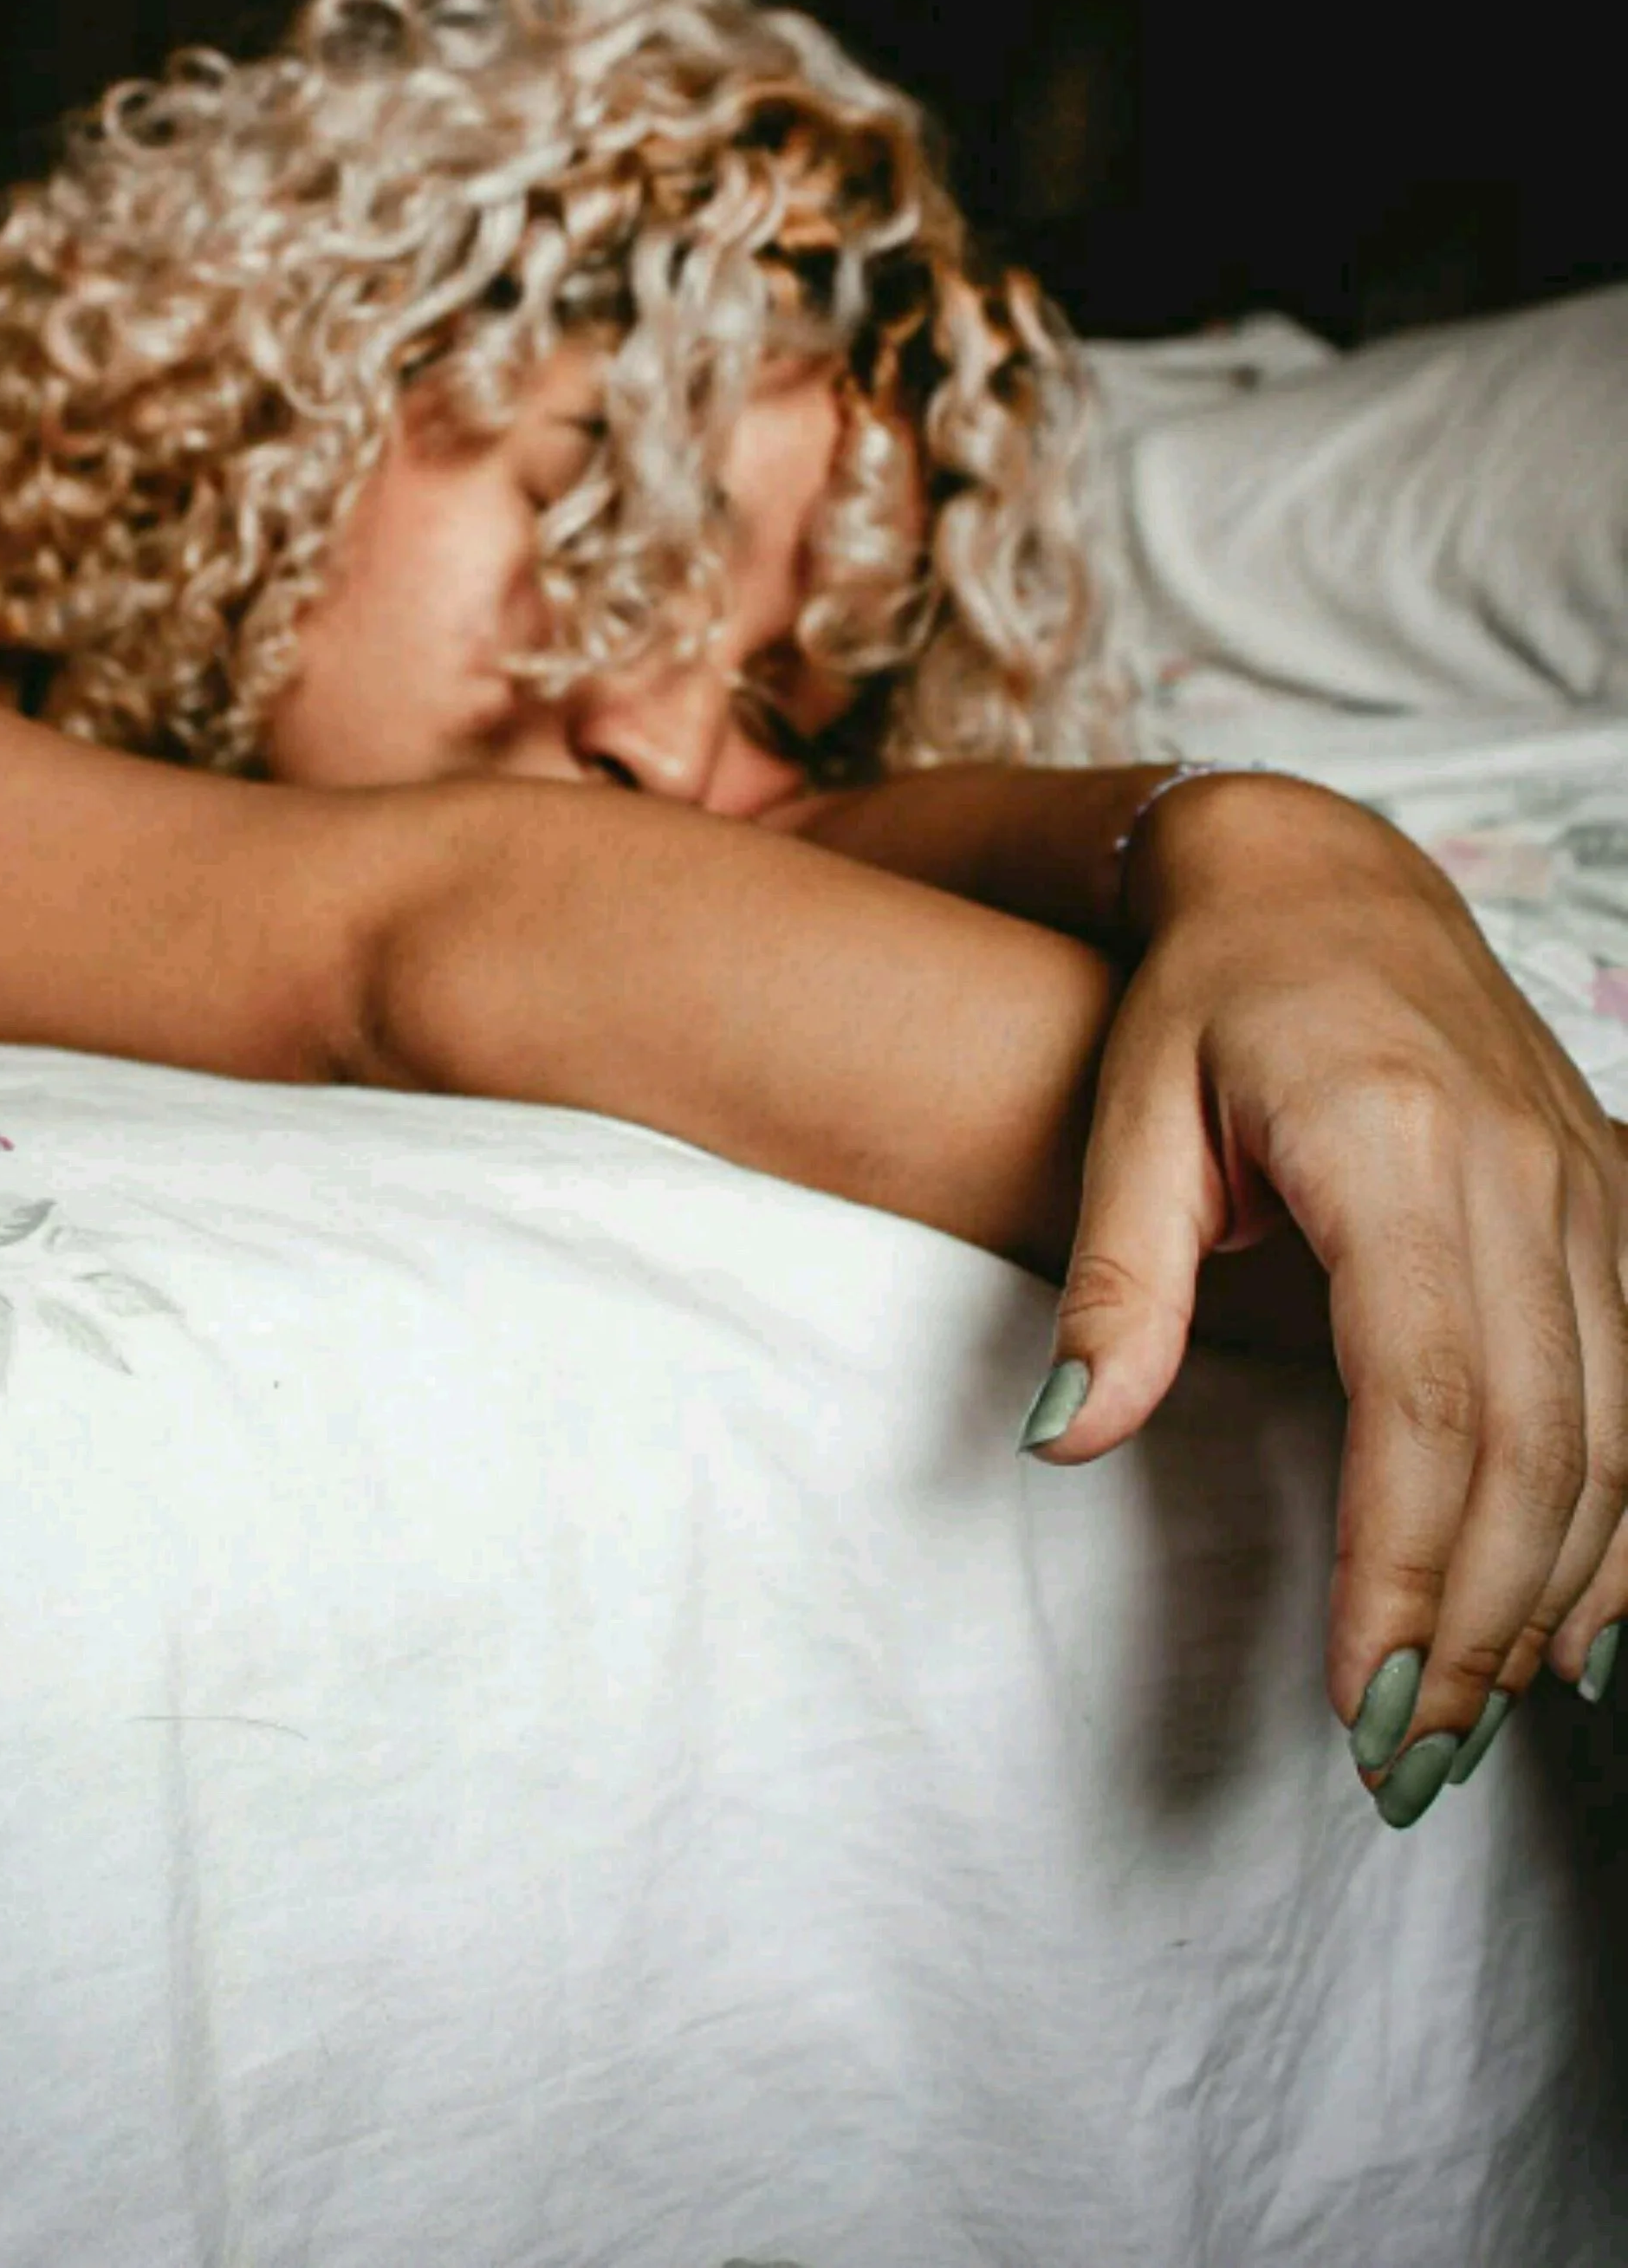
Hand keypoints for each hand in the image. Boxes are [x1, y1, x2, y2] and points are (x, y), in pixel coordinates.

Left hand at [1021, 773, 1627, 1826]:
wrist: (1320, 874)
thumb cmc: (1206, 997)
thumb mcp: (1126, 1115)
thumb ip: (1114, 1281)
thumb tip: (1067, 1440)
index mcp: (1395, 1148)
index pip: (1428, 1403)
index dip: (1406, 1569)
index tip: (1362, 1705)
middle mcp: (1523, 1173)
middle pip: (1538, 1449)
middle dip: (1478, 1625)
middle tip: (1407, 1765)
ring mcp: (1590, 1189)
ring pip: (1615, 1439)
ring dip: (1551, 1599)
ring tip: (1470, 1728)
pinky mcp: (1614, 1205)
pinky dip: (1619, 1526)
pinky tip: (1570, 1628)